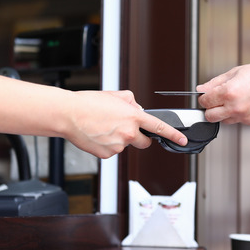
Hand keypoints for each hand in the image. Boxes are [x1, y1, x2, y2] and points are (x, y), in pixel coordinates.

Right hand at [65, 90, 187, 157]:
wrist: (68, 115)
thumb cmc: (88, 103)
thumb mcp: (114, 95)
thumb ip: (131, 101)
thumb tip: (137, 109)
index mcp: (133, 116)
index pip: (160, 127)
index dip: (173, 135)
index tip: (182, 140)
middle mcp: (128, 132)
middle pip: (144, 142)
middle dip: (139, 138)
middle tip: (126, 129)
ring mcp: (118, 145)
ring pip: (125, 145)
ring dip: (118, 139)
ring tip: (103, 127)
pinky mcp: (107, 154)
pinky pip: (112, 151)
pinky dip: (107, 145)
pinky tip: (97, 135)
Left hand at [197, 61, 249, 125]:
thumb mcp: (237, 72)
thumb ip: (216, 82)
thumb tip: (201, 89)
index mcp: (229, 92)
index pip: (204, 101)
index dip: (204, 97)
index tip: (207, 95)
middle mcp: (235, 107)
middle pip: (210, 116)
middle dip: (210, 108)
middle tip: (217, 101)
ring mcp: (244, 117)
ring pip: (224, 121)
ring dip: (224, 113)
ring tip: (235, 100)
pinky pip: (238, 121)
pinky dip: (238, 115)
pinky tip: (246, 104)